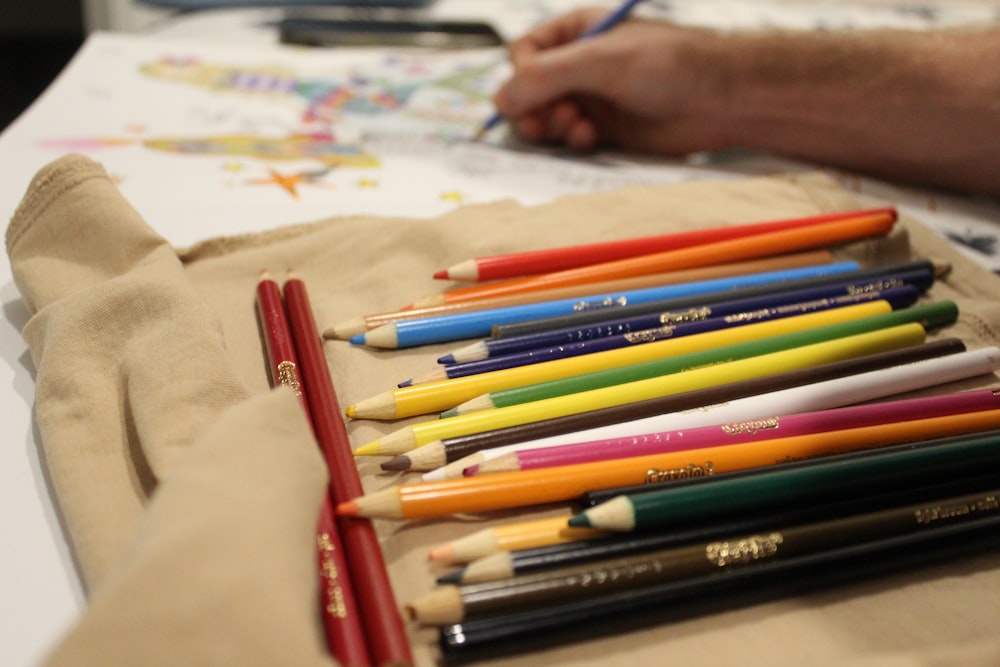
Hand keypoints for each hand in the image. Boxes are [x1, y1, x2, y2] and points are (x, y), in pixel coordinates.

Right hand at [493, 8, 731, 154]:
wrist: (722, 99)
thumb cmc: (671, 64)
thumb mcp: (599, 61)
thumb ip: (545, 77)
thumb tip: (500, 97)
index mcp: (578, 32)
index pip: (525, 53)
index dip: (521, 76)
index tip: (530, 93)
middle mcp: (582, 65)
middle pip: (531, 91)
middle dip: (535, 108)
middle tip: (545, 122)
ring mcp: (593, 98)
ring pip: (548, 118)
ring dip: (554, 127)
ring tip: (577, 127)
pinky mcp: (607, 129)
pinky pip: (571, 139)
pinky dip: (574, 141)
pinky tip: (591, 138)